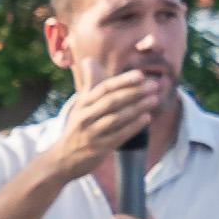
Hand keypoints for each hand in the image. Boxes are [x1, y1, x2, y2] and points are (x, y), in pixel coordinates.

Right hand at [53, 63, 169, 173]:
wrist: (63, 158)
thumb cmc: (78, 127)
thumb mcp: (80, 105)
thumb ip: (89, 83)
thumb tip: (89, 60)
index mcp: (83, 104)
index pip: (103, 88)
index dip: (122, 81)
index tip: (140, 75)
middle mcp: (86, 116)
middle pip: (112, 101)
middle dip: (134, 92)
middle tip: (154, 85)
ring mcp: (92, 133)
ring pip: (117, 117)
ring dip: (137, 107)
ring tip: (154, 99)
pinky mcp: (99, 148)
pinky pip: (119, 135)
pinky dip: (134, 126)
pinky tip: (147, 118)